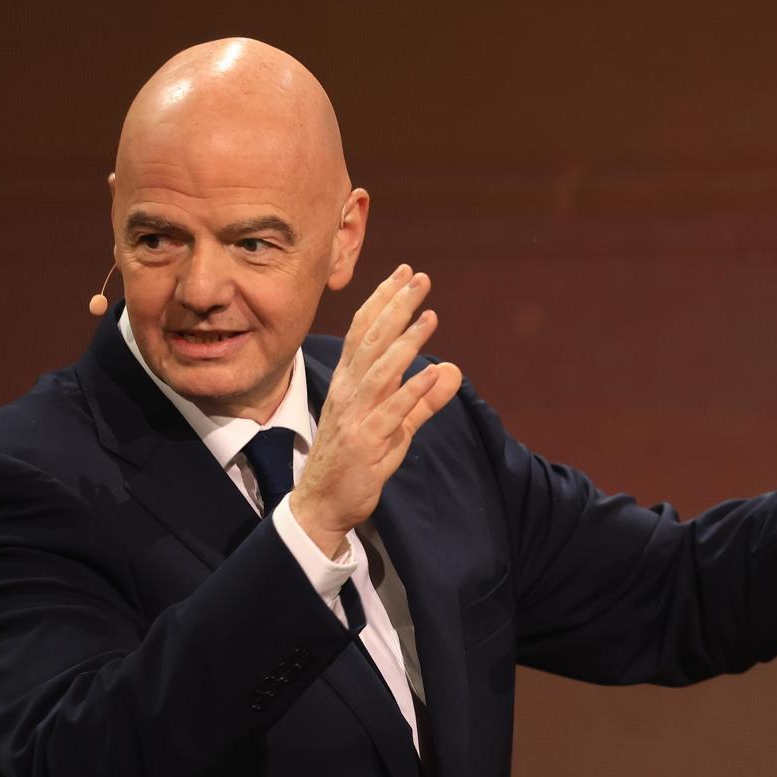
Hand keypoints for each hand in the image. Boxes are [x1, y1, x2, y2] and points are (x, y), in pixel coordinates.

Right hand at [289, 265, 462, 556]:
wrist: (324, 503)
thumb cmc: (358, 461)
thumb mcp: (397, 425)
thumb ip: (424, 399)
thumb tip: (453, 371)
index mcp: (350, 382)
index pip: (364, 331)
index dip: (384, 300)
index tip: (405, 273)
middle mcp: (348, 391)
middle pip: (372, 340)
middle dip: (396, 307)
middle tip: (420, 278)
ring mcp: (355, 415)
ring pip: (380, 370)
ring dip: (405, 342)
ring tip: (429, 316)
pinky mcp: (365, 442)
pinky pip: (390, 412)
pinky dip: (410, 391)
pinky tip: (431, 373)